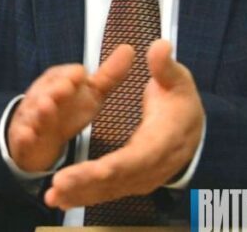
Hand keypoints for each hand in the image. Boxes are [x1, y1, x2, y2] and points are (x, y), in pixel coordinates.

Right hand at [7, 45, 133, 171]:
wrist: (39, 136)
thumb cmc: (68, 110)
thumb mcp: (91, 93)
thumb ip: (109, 74)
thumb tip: (129, 48)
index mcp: (59, 81)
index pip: (67, 74)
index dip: (73, 76)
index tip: (79, 77)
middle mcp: (43, 96)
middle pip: (49, 91)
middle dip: (55, 89)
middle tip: (65, 88)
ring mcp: (31, 117)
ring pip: (34, 112)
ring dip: (41, 111)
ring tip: (46, 107)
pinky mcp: (24, 138)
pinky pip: (22, 137)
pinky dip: (24, 137)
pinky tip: (27, 136)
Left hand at [43, 40, 203, 210]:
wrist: (194, 130)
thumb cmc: (180, 100)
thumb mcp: (177, 80)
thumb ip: (165, 67)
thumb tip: (160, 46)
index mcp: (163, 140)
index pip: (137, 157)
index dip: (111, 166)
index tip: (87, 171)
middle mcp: (153, 166)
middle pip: (118, 179)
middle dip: (87, 184)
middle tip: (57, 187)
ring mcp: (142, 178)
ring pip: (110, 190)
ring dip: (80, 195)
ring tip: (52, 198)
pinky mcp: (132, 182)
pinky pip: (106, 192)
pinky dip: (83, 197)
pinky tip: (60, 201)